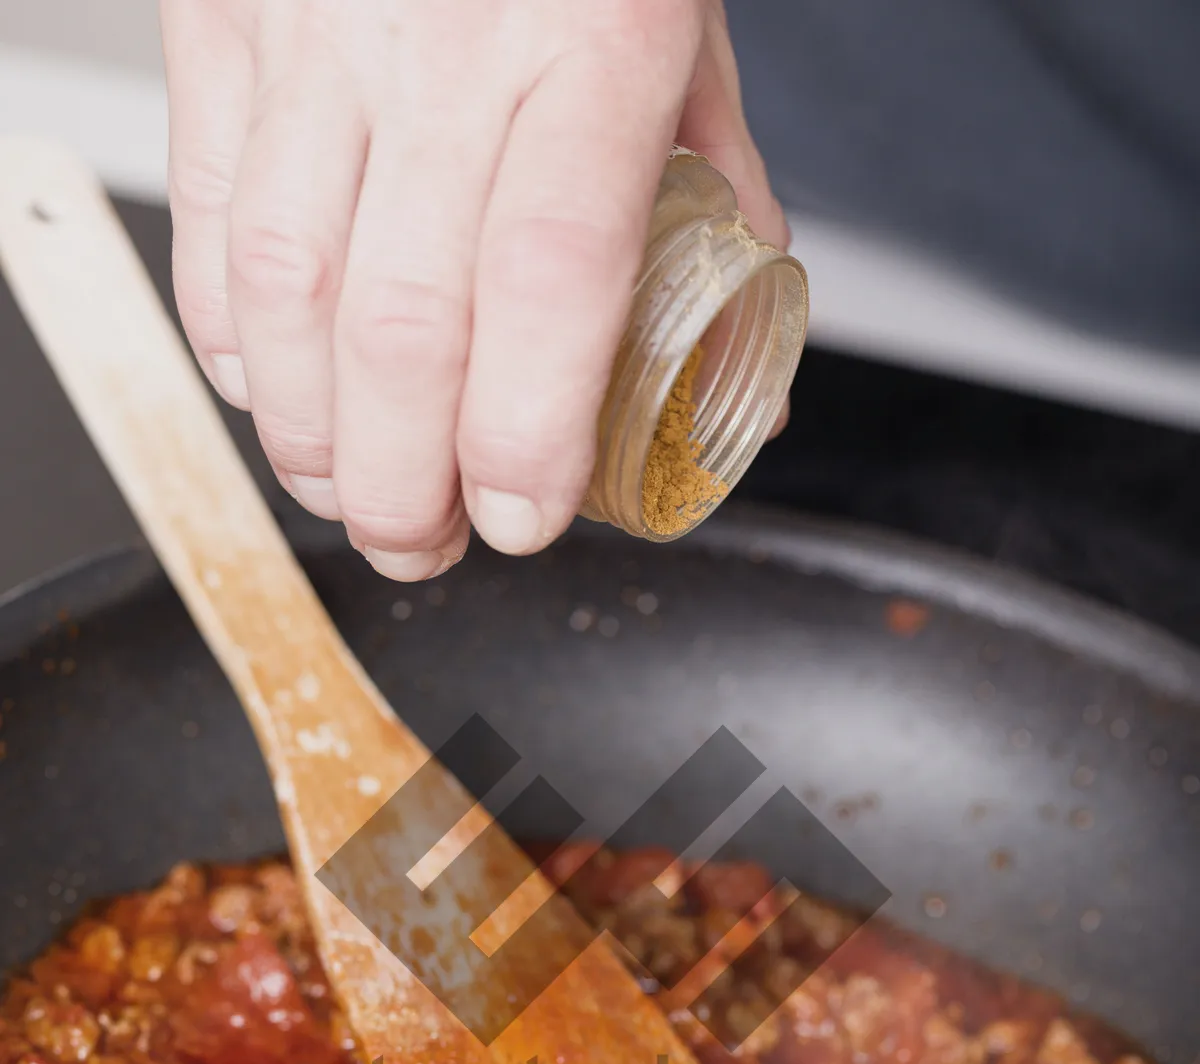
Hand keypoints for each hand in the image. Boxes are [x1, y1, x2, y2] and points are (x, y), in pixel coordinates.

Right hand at [161, 0, 787, 579]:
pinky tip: (277, 397)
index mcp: (590, 44)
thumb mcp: (687, 29)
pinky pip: (213, 222)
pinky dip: (235, 342)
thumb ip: (711, 193)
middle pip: (399, 328)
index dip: (521, 435)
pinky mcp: (225, 29)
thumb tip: (733, 367)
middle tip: (424, 546)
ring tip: (351, 499)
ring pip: (285, 295)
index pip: (546, 285)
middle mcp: (443, 47)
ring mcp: (317, 37)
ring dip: (310, 438)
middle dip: (402, 484)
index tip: (521, 518)